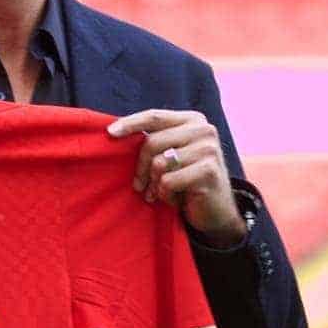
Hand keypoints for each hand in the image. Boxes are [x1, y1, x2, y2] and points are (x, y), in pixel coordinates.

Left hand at [107, 109, 245, 247]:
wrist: (217, 211)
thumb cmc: (187, 180)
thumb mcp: (173, 154)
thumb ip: (155, 140)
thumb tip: (116, 132)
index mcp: (193, 120)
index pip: (154, 116)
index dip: (131, 123)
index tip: (110, 133)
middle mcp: (204, 130)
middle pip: (152, 142)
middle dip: (140, 167)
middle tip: (139, 186)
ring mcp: (209, 150)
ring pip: (159, 163)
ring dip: (154, 184)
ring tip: (160, 192)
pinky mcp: (209, 171)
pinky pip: (168, 181)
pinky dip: (166, 195)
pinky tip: (176, 200)